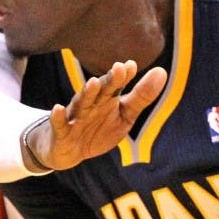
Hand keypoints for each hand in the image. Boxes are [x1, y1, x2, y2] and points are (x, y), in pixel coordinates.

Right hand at [29, 60, 167, 169]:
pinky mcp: (62, 132)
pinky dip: (58, 117)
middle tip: (119, 69)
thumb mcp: (124, 115)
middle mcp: (91, 104)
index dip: (123, 77)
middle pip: (101, 91)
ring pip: (81, 104)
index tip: (131, 66)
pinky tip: (57, 109)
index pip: (116, 85)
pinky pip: (60, 124)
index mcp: (107, 99)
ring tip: (93, 83)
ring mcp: (75, 117)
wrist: (69, 151)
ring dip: (87, 93)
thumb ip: (141, 97)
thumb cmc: (99, 128)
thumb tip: (162, 71)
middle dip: (109, 81)